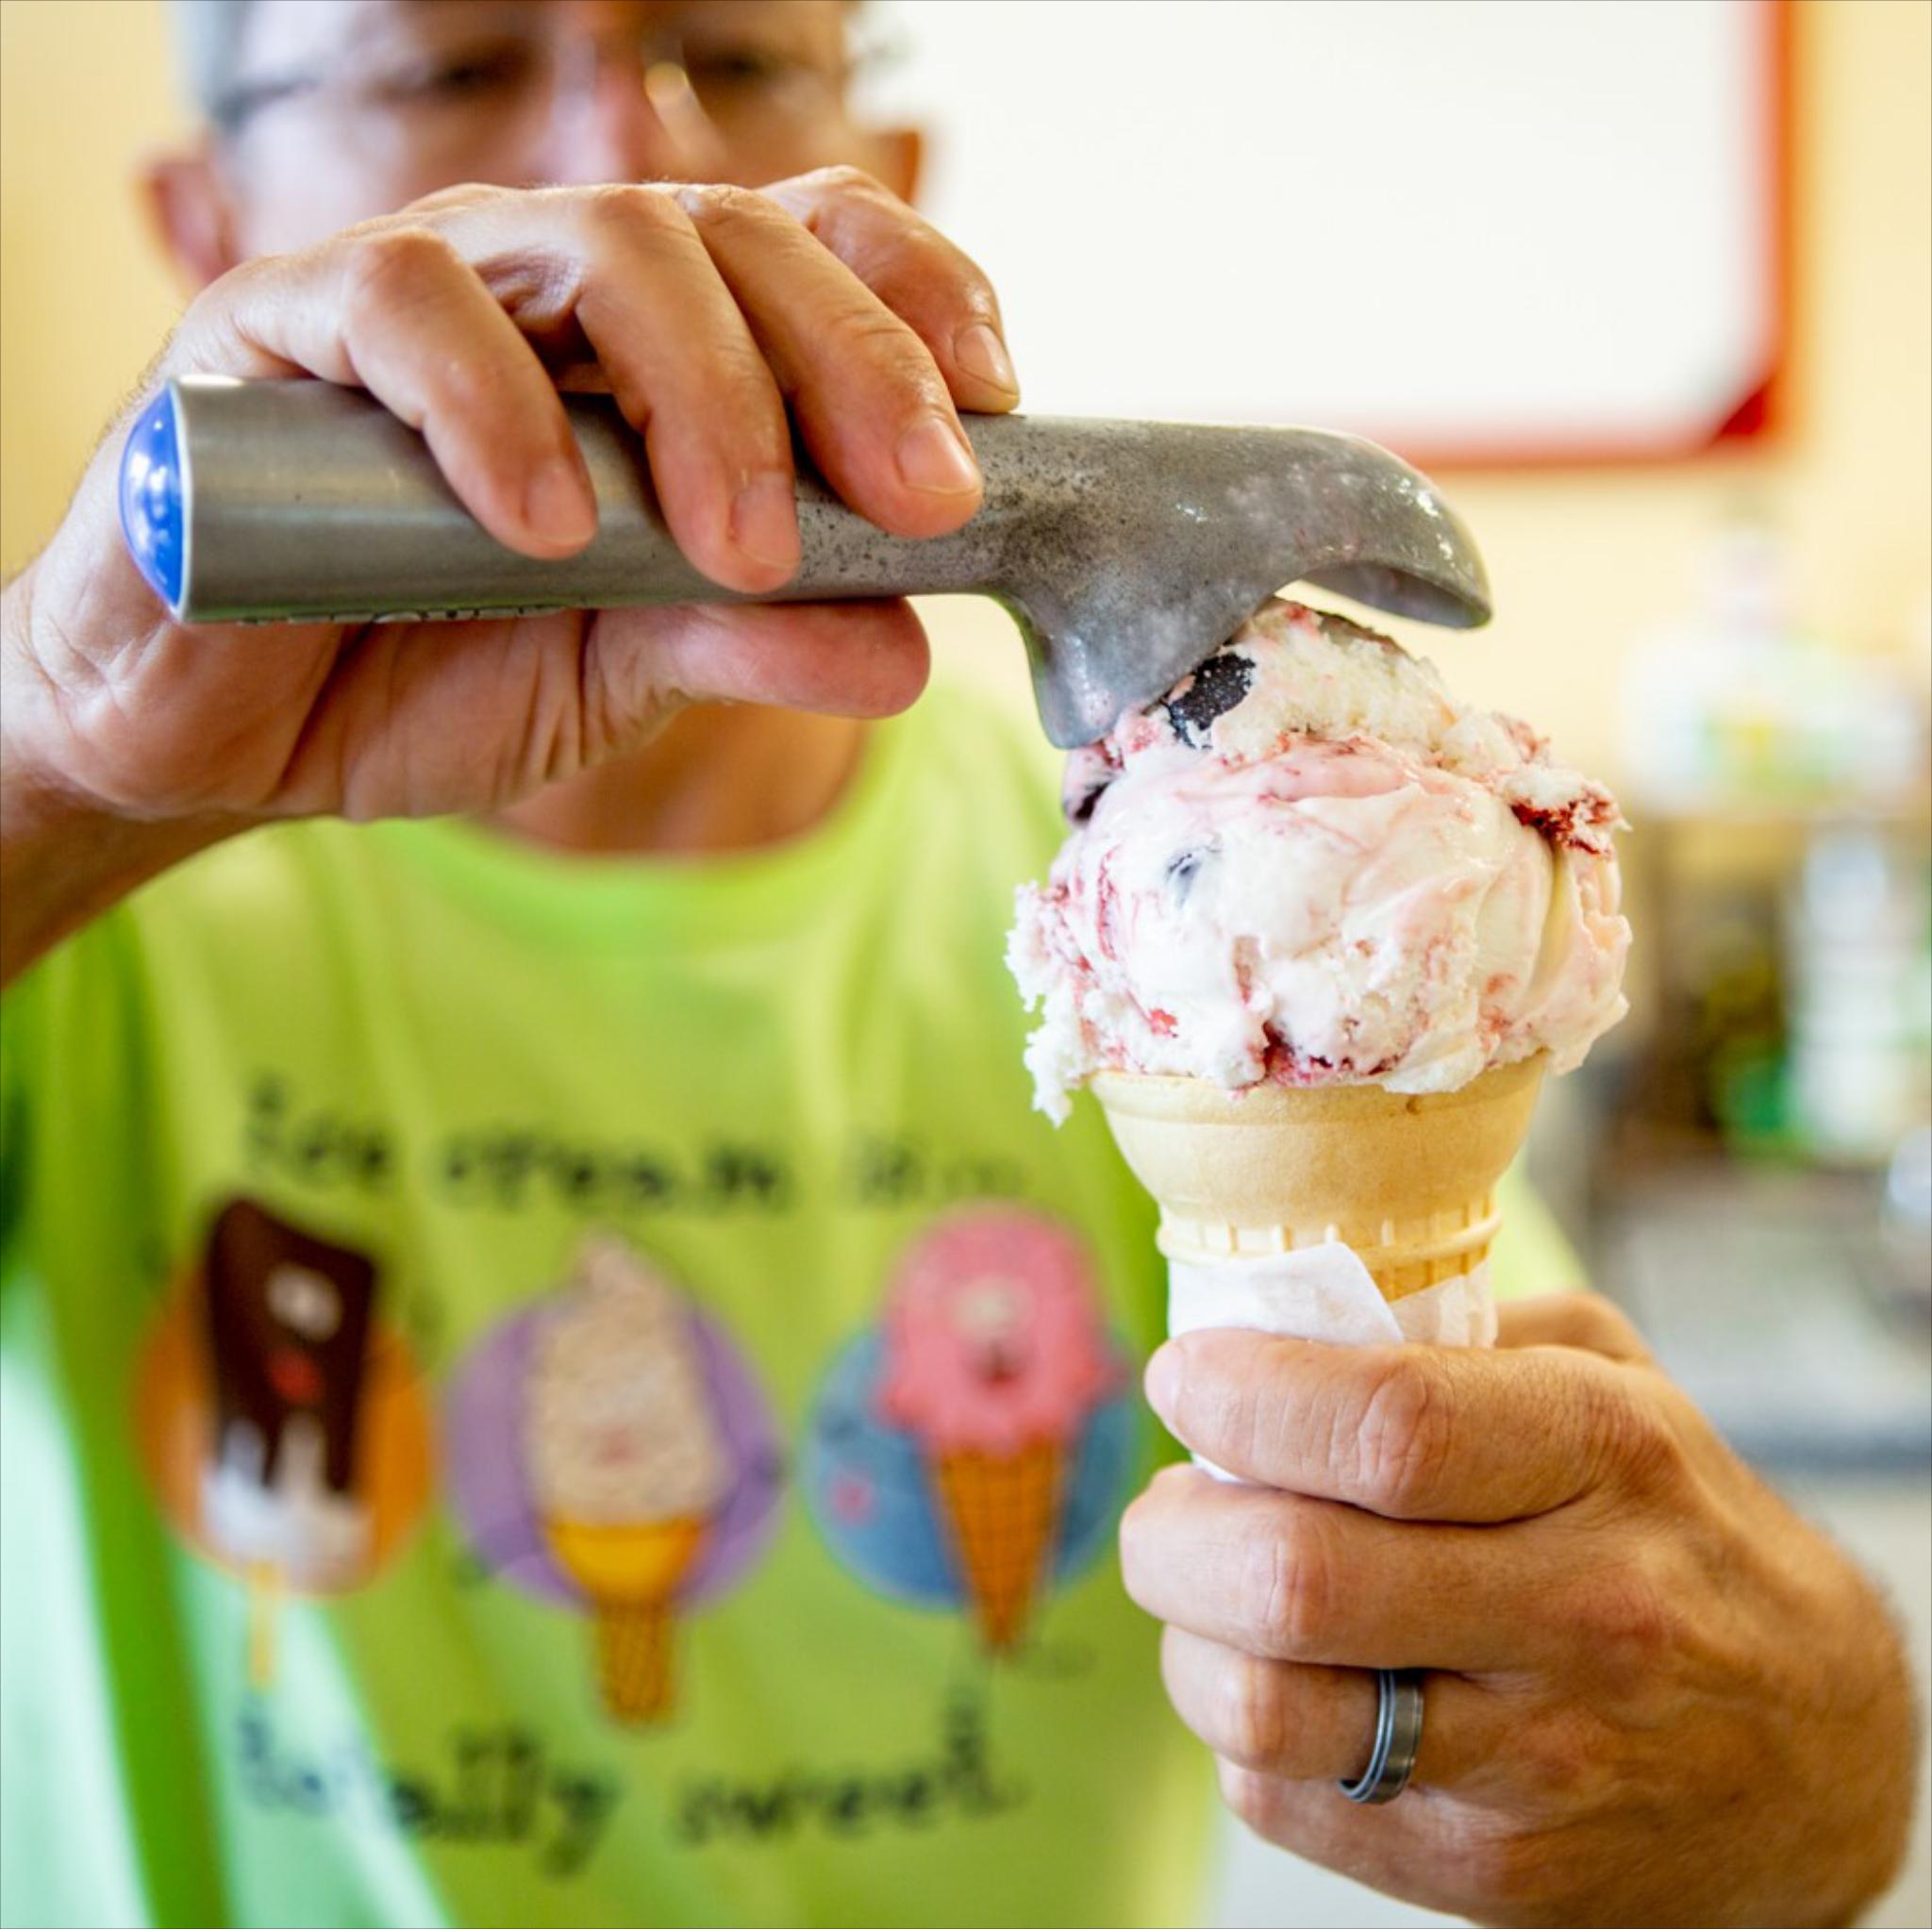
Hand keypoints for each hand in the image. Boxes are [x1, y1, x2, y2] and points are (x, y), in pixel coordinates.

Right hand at [0, 169, 1015, 975]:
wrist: (231, 730)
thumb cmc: (433, 670)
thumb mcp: (627, 671)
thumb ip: (756, 642)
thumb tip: (911, 651)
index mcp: (652, 347)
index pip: (810, 252)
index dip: (913, 303)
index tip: (992, 411)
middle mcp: (554, 287)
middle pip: (736, 241)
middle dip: (848, 368)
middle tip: (917, 504)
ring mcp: (425, 286)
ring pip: (599, 246)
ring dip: (701, 396)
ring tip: (741, 551)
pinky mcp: (282, 325)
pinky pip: (403, 306)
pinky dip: (493, 407)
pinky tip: (547, 526)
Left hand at [1122, 1296, 1917, 1927]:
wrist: (1819, 1754)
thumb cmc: (1671, 1527)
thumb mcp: (1605, 1378)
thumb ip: (1449, 1332)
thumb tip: (1266, 1327)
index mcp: (1605, 1455)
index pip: (1386, 1427)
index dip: (1245, 1397)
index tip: (1186, 1379)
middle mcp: (1583, 1611)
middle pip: (1296, 1576)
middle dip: (1177, 1529)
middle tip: (1173, 1503)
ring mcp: (1540, 1759)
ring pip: (1266, 1706)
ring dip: (1190, 1637)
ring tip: (1209, 1593)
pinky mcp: (1492, 1870)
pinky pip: (1282, 1793)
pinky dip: (1242, 1727)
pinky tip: (1287, 1676)